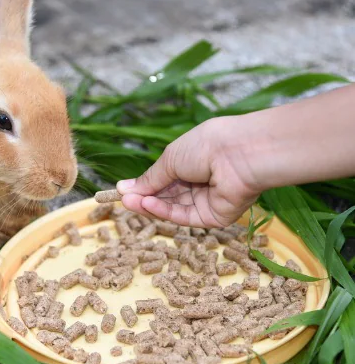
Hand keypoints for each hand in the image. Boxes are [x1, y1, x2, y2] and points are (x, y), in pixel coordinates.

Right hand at [116, 117, 260, 227]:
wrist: (240, 154)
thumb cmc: (206, 146)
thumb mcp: (170, 159)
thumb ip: (149, 178)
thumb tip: (123, 188)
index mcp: (191, 162)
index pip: (163, 179)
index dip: (143, 186)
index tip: (122, 191)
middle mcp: (199, 182)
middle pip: (166, 196)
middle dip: (144, 197)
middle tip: (123, 200)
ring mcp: (207, 200)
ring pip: (173, 208)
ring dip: (151, 205)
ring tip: (130, 202)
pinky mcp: (213, 217)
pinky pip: (185, 216)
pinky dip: (165, 212)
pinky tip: (148, 205)